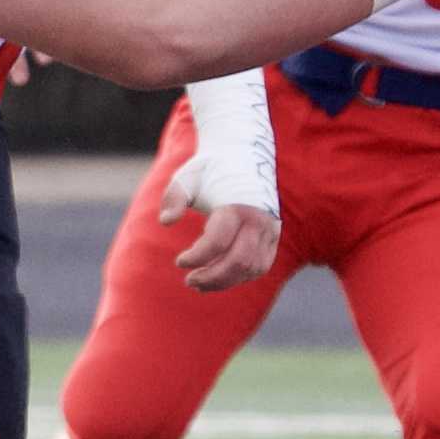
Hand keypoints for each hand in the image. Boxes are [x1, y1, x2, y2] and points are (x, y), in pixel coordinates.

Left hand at [158, 162, 278, 292]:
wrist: (243, 155)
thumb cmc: (209, 170)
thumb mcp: (186, 178)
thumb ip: (173, 198)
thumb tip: (165, 222)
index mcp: (236, 206)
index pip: (217, 242)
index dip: (197, 257)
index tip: (179, 262)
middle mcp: (257, 220)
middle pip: (238, 261)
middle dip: (212, 277)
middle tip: (189, 281)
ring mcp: (269, 229)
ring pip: (252, 268)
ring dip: (225, 281)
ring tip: (199, 283)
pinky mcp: (273, 236)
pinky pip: (261, 265)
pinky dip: (240, 277)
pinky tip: (218, 277)